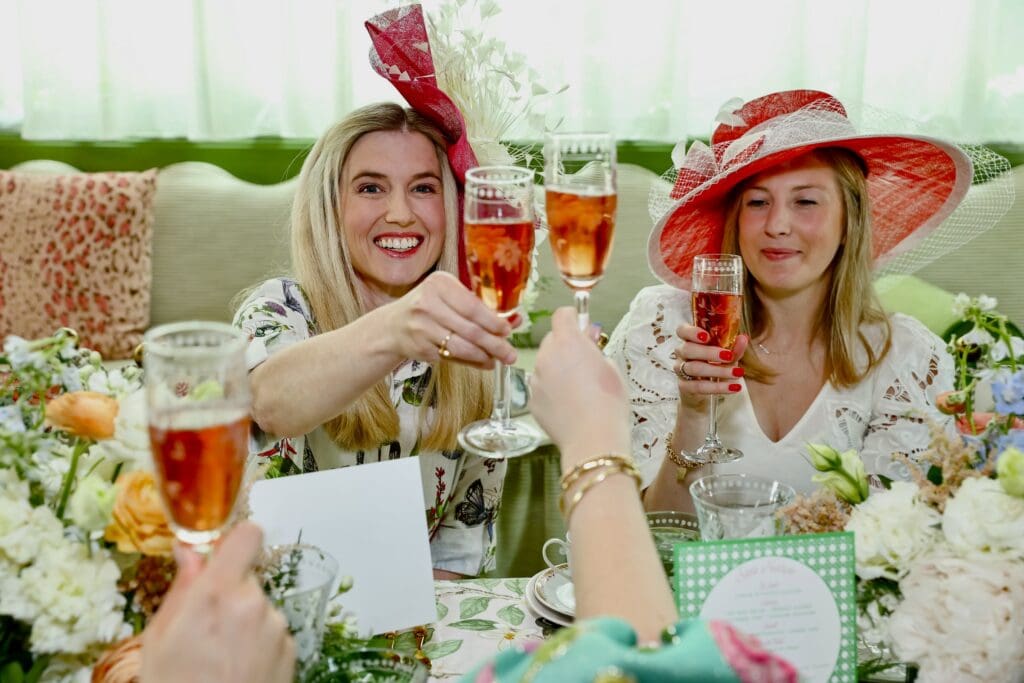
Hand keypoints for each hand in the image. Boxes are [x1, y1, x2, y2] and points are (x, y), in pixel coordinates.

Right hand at [141, 522, 294, 682]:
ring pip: (259, 607)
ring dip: (243, 621)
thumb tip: (189, 550)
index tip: (221, 554)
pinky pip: (272, 632)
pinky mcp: (291, 649)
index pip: (247, 535)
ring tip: (218, 657)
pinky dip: (257, 644)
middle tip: (205, 625)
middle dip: (229, 592)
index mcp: (218, 594)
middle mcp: (254, 604)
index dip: (235, 540)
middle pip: (247, 578)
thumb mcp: (159, 638)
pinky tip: (236, 669)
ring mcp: (277, 628)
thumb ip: (183, 587)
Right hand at [380, 271, 516, 368]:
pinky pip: (452, 357)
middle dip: (494, 344)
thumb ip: (481, 308)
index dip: (493, 322)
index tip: (507, 331)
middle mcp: (427, 303)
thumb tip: (516, 320)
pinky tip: (483, 362)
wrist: (393, 325)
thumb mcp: (451, 297)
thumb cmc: (430, 308)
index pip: (472, 306)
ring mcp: (421, 327)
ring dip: (484, 356)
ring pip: (461, 346)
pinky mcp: (419, 348)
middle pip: (470, 328)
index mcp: (439, 284)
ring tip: (499, 359)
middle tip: (510, 353)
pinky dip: (471, 362)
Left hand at [529, 307, 630, 468]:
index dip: (573, 318)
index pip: (562, 315)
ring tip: (578, 389)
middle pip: (552, 340)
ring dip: (557, 369)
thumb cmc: (609, 402)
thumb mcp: (611, 368)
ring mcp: (536, 379)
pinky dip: (551, 390)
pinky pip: (541, 387)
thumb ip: (595, 349)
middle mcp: (547, 357)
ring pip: (545, 364)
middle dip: (565, 345)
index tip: (581, 326)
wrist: (593, 439)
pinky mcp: (532, 400)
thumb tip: (588, 340)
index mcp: (568, 343)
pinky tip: (568, 405)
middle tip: (584, 361)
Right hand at [671, 324, 748, 410]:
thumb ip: (734, 347)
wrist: (707, 388)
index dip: (691, 332)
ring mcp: (680, 369)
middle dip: (709, 353)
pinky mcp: (684, 386)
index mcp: (690, 339)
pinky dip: (718, 387)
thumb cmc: (715, 364)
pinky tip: (733, 387)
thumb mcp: (727, 355)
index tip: (707, 336)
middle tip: (729, 356)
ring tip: (737, 373)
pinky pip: (698, 386)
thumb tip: (742, 339)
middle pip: (688, 349)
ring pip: (693, 368)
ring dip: (718, 371)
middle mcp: (682, 353)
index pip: (682, 330)